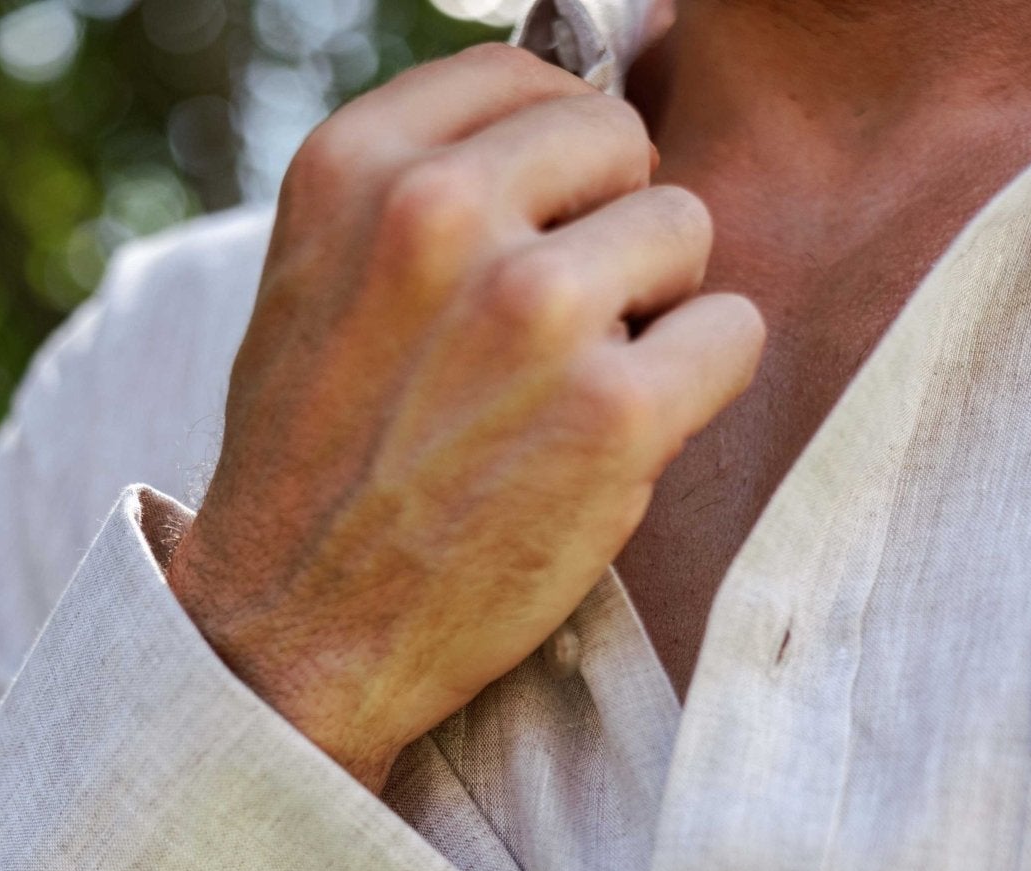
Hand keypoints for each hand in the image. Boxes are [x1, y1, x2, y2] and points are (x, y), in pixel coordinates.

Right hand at [167, 42, 763, 793]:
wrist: (297, 633)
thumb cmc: (316, 469)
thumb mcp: (316, 281)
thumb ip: (415, 191)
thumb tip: (556, 123)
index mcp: (357, 167)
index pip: (524, 76)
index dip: (551, 163)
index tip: (536, 232)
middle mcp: (441, 214)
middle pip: (618, 138)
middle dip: (607, 225)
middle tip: (560, 329)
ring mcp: (534, 309)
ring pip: (686, 227)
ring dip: (653, 309)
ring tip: (576, 389)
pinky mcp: (615, 411)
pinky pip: (733, 330)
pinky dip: (702, 382)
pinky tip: (625, 437)